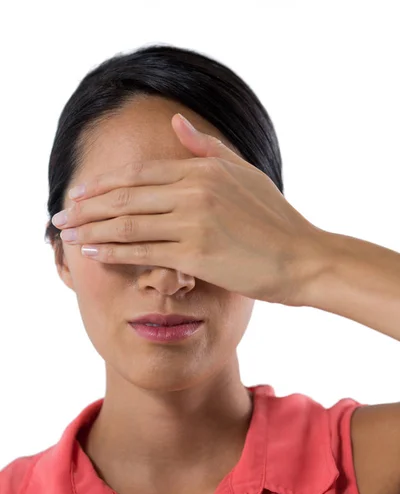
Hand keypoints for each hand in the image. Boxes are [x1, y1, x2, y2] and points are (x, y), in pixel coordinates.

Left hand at [52, 113, 327, 305]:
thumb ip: (207, 149)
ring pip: (128, 224)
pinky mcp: (195, 254)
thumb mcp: (244, 173)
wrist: (303, 257)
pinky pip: (144, 252)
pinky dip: (114, 252)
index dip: (104, 187)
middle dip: (87, 209)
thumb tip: (176, 123)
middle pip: (126, 198)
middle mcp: (194, 191)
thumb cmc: (276, 219)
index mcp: (203, 169)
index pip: (140, 175)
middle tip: (60, 218)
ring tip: (67, 236)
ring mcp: (193, 222)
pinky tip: (93, 253)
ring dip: (92, 230)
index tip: (80, 196)